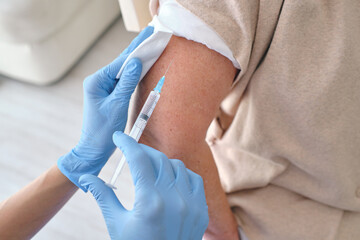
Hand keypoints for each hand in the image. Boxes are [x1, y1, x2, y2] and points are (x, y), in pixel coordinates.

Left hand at [57, 27, 153, 190]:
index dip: (136, 49)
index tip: (148, 36)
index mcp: (97, 81)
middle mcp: (99, 81)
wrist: (94, 149)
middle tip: (151, 35)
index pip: (120, 62)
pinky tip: (142, 64)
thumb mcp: (117, 105)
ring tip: (149, 46)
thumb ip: (126, 83)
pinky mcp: (110, 95)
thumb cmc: (102, 130)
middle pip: (122, 63)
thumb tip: (136, 62)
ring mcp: (104, 88)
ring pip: (124, 71)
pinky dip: (134, 73)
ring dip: (137, 60)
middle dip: (137, 50)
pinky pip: (124, 81)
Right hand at [79, 132, 208, 239]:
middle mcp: (175, 200)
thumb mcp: (117, 223)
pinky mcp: (201, 210)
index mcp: (150, 202)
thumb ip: (103, 195)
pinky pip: (194, 180)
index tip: (119, 136)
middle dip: (142, 151)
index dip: (127, 143)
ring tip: (148, 166)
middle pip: (158, 159)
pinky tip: (170, 178)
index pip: (139, 160)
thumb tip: (86, 177)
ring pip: (178, 166)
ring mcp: (191, 205)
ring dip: (162, 161)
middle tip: (130, 151)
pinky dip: (181, 173)